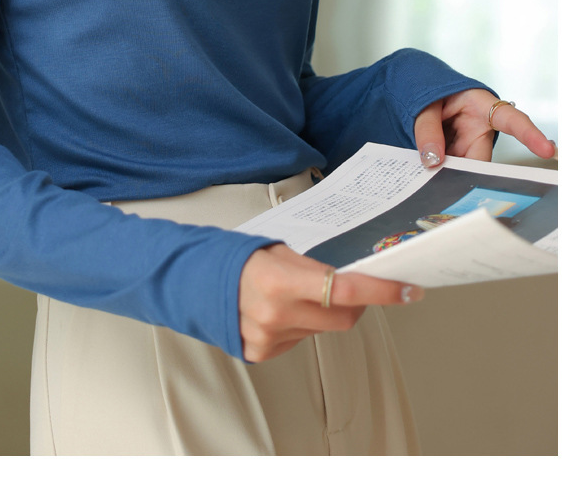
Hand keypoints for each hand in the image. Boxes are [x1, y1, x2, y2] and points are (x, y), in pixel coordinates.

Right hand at [238, 243, 422, 362]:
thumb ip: (314, 267)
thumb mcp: (277, 251)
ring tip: (297, 294)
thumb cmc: (238, 258)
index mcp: (279, 280)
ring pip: (323, 329)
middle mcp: (275, 314)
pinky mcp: (263, 353)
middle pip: (343, 317)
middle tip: (355, 287)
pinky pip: (301, 340)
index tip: (407, 290)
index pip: (345, 291)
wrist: (196, 282)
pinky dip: (301, 324)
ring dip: (322, 313)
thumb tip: (352, 276)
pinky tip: (281, 310)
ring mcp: (269, 338)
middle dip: (357, 303)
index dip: (381, 291)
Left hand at [414, 88, 556, 167]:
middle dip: (462, 171)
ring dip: (443, 171)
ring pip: (463, 169)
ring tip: (425, 167)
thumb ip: (427, 129)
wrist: (422, 97)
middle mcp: (482, 130)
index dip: (530, 135)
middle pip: (480, 159)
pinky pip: (451, 171)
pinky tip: (426, 173)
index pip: (512, 120)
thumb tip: (433, 161)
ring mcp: (470, 146)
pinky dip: (438, 173)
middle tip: (440, 179)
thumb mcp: (424, 104)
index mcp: (483, 106)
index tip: (547, 150)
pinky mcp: (459, 157)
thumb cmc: (431, 93)